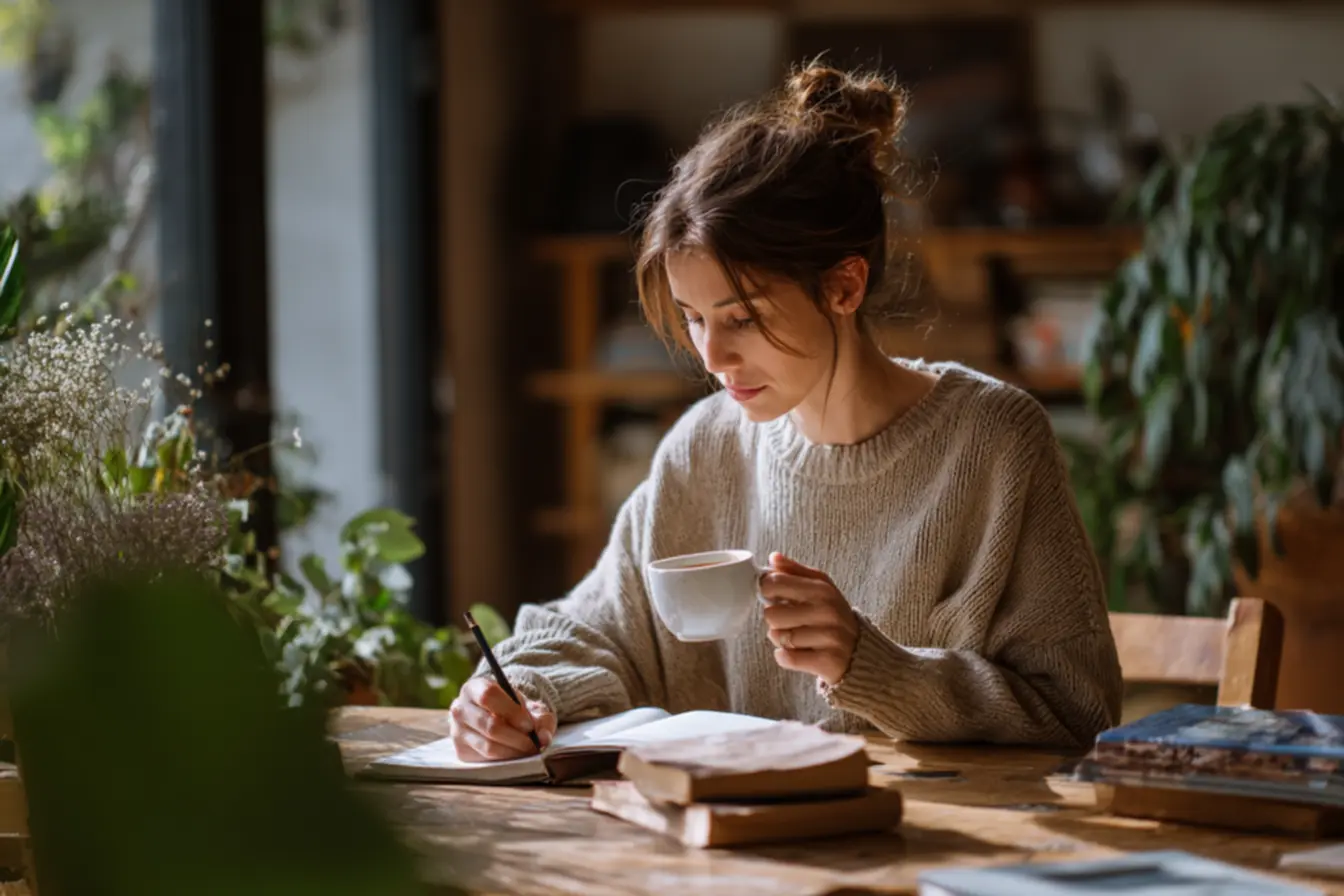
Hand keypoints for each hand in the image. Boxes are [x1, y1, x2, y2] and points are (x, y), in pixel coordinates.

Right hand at [449, 677, 556, 761]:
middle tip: (534, 743)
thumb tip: (544, 738)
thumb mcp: (528, 706)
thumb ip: (541, 719)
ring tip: (529, 750)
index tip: (529, 725)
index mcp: (473, 688)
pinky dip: (506, 760)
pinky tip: (517, 755)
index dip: (511, 711)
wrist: (496, 718)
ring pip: (488, 746)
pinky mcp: (461, 751)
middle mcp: (460, 708)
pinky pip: (486, 760)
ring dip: (514, 751)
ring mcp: (457, 731)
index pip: (488, 695)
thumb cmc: (513, 710)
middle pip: (489, 725)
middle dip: (517, 737)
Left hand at [760, 552, 859, 685]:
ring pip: (778, 637)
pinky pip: (786, 658)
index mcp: (822, 589)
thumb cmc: (833, 616)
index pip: (774, 583)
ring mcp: (829, 637)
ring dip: (781, 640)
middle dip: (775, 620)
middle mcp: (827, 611)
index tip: (773, 596)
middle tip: (790, 621)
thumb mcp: (821, 588)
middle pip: (771, 614)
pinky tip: (799, 653)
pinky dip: (785, 657)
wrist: (862, 652)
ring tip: (797, 638)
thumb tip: (773, 557)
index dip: (766, 591)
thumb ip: (795, 572)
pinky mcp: (826, 661)